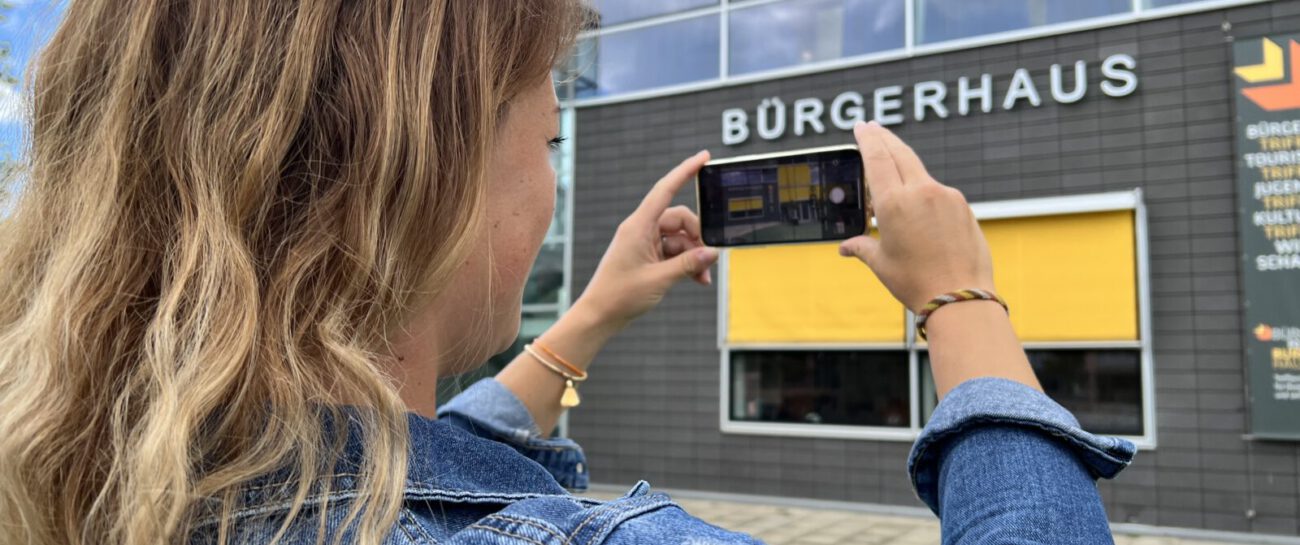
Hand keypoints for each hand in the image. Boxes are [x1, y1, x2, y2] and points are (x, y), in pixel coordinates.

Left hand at [575, 150, 719, 330]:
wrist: (599, 315)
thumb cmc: (620, 295)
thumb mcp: (659, 279)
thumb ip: (688, 264)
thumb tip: (712, 253)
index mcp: (638, 226)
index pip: (665, 190)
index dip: (685, 172)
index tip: (703, 157)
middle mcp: (641, 229)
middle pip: (679, 219)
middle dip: (698, 237)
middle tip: (709, 258)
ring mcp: (644, 243)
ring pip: (679, 238)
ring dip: (694, 255)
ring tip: (702, 277)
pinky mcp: (647, 256)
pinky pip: (673, 252)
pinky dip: (686, 263)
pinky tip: (696, 280)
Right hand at [838, 121, 994, 312]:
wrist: (961, 297)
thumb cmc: (916, 282)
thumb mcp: (881, 264)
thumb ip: (862, 247)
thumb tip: (845, 248)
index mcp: (894, 203)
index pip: (877, 158)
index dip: (868, 138)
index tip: (861, 126)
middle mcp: (921, 192)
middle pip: (900, 153)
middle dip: (884, 138)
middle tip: (873, 127)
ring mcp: (946, 196)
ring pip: (920, 172)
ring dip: (904, 166)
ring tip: (892, 171)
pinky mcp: (963, 206)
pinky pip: (938, 191)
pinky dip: (924, 190)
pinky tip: (919, 204)